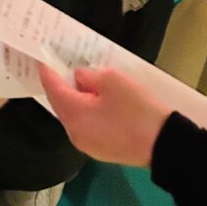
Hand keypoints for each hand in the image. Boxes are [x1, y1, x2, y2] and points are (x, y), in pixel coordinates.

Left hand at [37, 65, 169, 168]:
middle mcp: (76, 133)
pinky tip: (93, 98)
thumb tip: (79, 78)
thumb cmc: (137, 110)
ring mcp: (89, 145)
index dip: (46, 71)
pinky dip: (85, 109)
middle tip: (58, 64)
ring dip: (74, 97)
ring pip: (74, 115)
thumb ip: (89, 75)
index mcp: (74, 116)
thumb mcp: (112, 80)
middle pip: (61, 103)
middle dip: (60, 84)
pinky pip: (86, 124)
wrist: (166, 146)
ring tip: (78, 78)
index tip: (40, 57)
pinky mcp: (103, 150)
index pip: (53, 88)